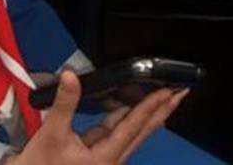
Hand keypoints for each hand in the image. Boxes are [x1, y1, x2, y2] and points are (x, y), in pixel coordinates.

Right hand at [6, 69, 187, 164]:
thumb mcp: (51, 136)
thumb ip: (64, 104)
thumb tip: (71, 76)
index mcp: (105, 157)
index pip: (134, 125)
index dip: (151, 105)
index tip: (168, 91)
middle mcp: (112, 159)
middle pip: (143, 130)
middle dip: (162, 110)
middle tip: (182, 91)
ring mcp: (107, 158)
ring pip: (134, 132)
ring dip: (148, 112)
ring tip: (164, 93)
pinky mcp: (99, 156)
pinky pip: (120, 132)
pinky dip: (128, 116)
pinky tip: (131, 103)